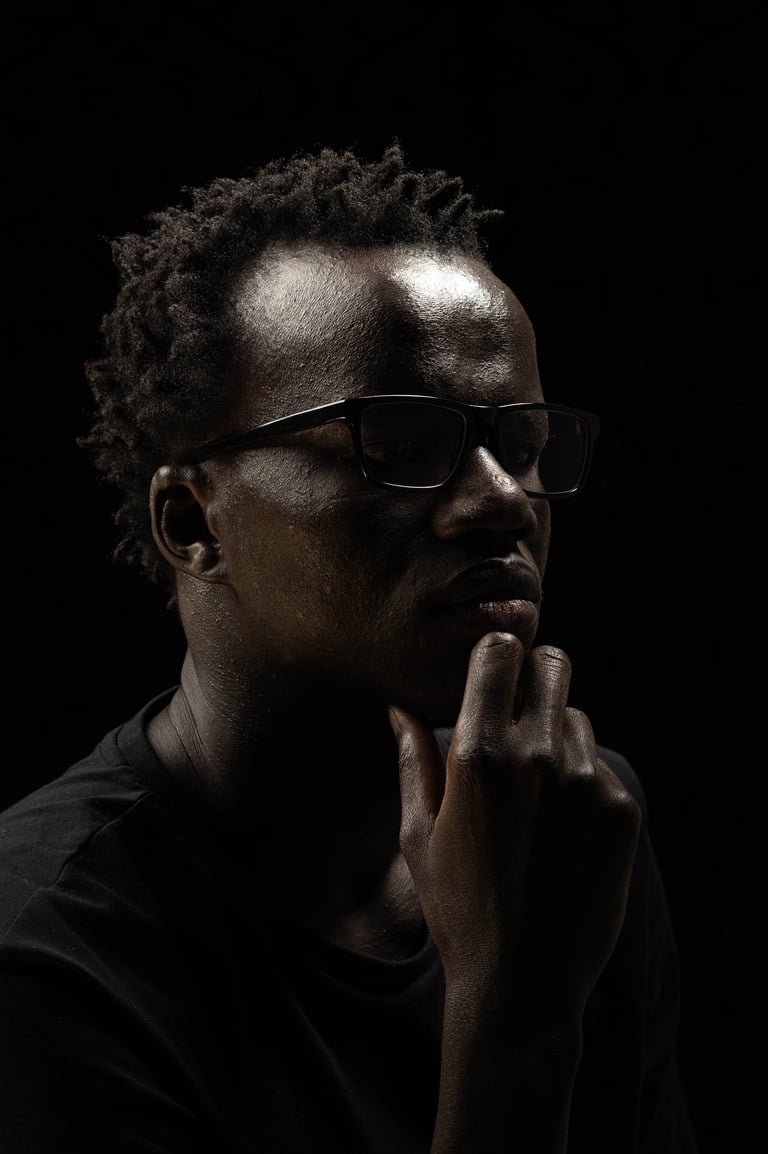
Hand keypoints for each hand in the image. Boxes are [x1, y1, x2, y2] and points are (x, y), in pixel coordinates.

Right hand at [389, 632, 641, 1020]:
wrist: (523, 984)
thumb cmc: (457, 907)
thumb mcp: (418, 833)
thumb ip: (412, 758)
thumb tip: (398, 706)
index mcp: (478, 752)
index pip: (500, 651)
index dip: (494, 654)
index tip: (490, 670)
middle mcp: (538, 755)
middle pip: (552, 663)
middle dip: (533, 676)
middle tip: (518, 712)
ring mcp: (587, 781)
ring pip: (576, 717)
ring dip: (556, 735)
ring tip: (535, 793)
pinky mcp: (621, 810)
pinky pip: (601, 766)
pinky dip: (583, 781)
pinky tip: (562, 830)